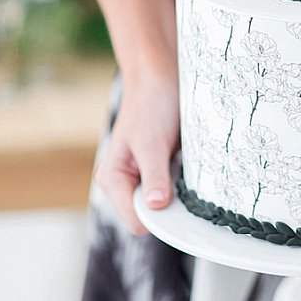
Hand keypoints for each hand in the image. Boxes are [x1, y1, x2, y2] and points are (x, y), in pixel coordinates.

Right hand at [94, 68, 179, 235]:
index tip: (178, 200)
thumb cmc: (151, 107)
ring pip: (163, 206)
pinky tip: (188, 167)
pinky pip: (172, 192)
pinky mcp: (158, 172)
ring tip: (184, 168)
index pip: (136, 220)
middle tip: (184, 179)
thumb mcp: (152, 143)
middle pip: (150, 217)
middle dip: (169, 205)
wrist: (160, 80)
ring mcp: (141, 179)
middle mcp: (124, 183)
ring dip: (178, 194)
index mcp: (112, 180)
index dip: (158, 216)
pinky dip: (183, 184)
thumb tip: (156, 207)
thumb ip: (154, 176)